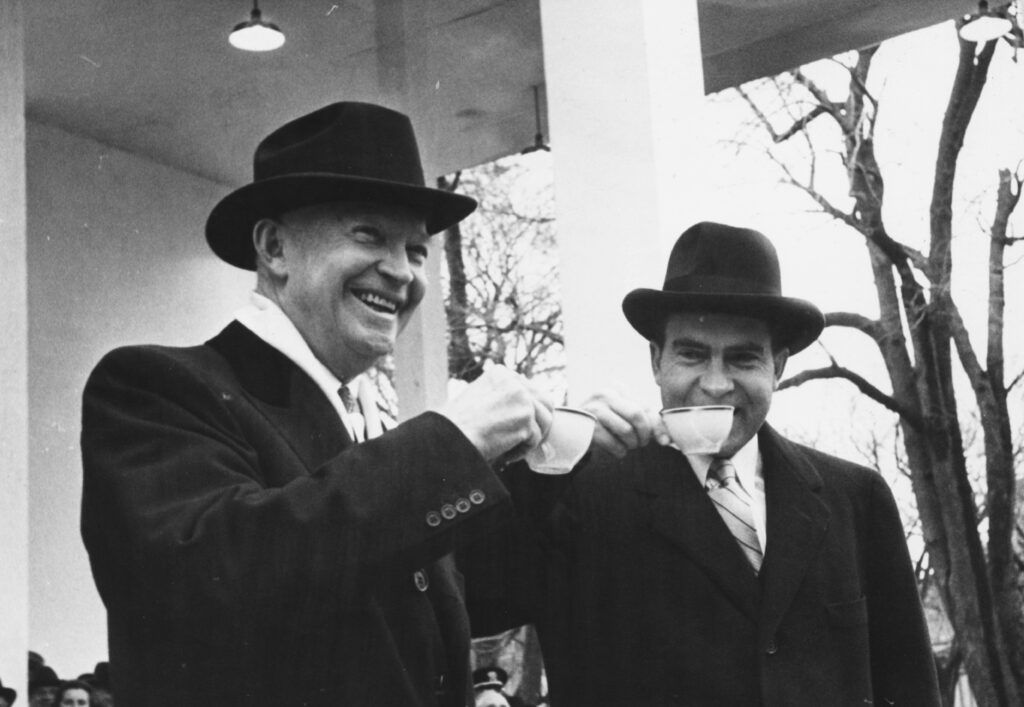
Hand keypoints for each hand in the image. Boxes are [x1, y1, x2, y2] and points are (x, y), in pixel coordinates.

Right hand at [438, 366, 554, 462]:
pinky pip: (535, 440)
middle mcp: (515, 381)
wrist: (449, 438)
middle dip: (537, 422)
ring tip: (510, 447)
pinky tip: (504, 453)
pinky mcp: (526, 418)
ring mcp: (522, 398)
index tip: (510, 426)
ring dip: (531, 437)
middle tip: (523, 439)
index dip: (526, 411)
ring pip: (545, 421)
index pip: (529, 390)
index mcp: (501, 373)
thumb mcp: (478, 399)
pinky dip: (521, 451)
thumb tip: (524, 407)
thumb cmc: (456, 426)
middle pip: (545, 402)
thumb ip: (500, 397)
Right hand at [581, 389, 668, 457]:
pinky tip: (617, 451)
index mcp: (616, 390)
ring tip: (627, 446)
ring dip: (631, 445)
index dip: (657, 425)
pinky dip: (620, 452)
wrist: (568, 431)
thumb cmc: (602, 425)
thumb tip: (667, 441)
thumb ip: (646, 423)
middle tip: (641, 443)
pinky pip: (614, 444)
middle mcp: (604, 395)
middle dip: (644, 434)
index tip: (665, 441)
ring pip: (626, 431)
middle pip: (636, 415)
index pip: (644, 406)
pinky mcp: (589, 427)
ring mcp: (595, 410)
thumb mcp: (623, 417)